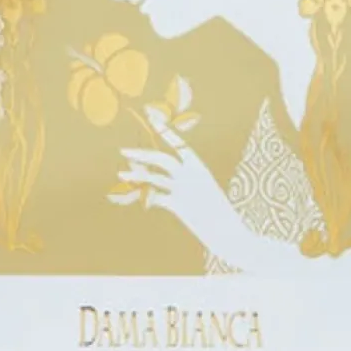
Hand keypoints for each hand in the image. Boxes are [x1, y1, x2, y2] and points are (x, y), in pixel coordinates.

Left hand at [108, 104, 264, 271]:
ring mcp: (184, 190)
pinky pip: (156, 197)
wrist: (229, 233)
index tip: (153, 117)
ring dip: (136, 175)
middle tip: (123, 150)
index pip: (180, 144)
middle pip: (161, 159)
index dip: (165, 131)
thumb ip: (182, 181)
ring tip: (121, 174)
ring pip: (153, 177)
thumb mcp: (202, 190)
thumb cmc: (216, 211)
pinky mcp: (178, 206)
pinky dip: (148, 198)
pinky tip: (144, 200)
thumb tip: (158, 179)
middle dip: (141, 154)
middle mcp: (191, 176)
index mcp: (199, 168)